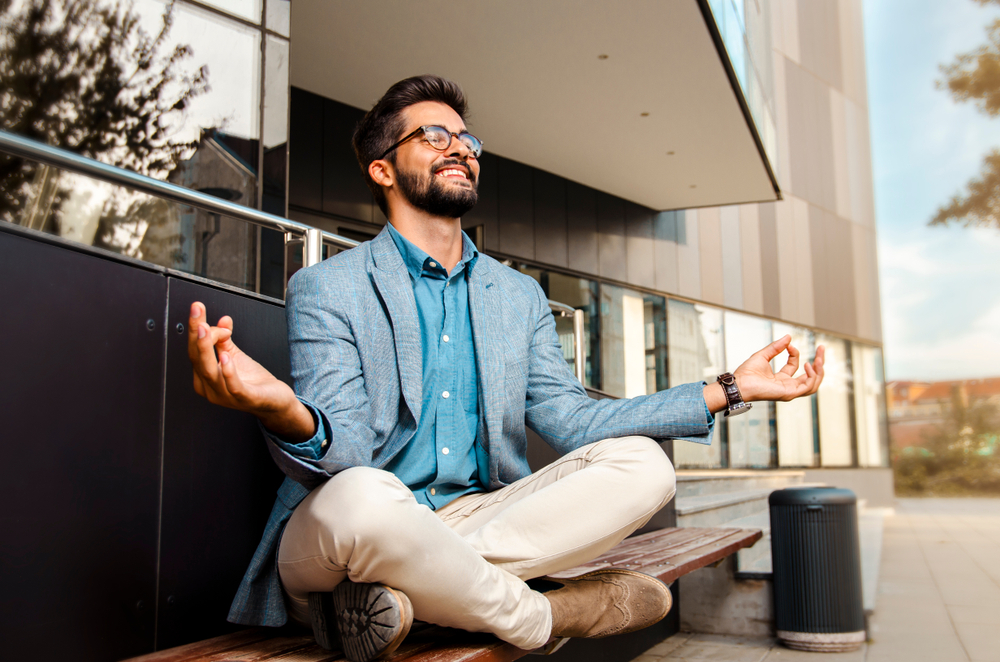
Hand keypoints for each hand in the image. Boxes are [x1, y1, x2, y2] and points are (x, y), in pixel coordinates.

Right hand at [187, 302, 314, 440]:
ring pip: (210, 372)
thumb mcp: (235, 357)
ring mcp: (226, 396)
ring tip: (207, 329)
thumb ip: (225, 340)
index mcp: (205, 378)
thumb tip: (222, 320)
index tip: (198, 308)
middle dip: (196, 334)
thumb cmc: (253, 382)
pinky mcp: (245, 399)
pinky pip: (233, 386)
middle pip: (198, 359)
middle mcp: (210, 389)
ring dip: (206, 349)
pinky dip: (228, 371)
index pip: (194, 351)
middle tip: (197, 311)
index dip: (195, 329)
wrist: (275, 402)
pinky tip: (226, 356)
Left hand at [733, 335, 824, 402]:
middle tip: (822, 349)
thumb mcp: (763, 355)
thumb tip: (788, 337)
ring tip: (818, 358)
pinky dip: (812, 376)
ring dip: (819, 370)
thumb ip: (776, 347)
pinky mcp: (789, 393)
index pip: (795, 366)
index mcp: (780, 378)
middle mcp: (787, 386)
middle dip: (819, 363)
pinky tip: (808, 365)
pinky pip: (808, 387)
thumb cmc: (747, 373)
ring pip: (813, 384)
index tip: (789, 345)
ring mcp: (789, 391)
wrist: (740, 383)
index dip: (795, 354)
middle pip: (810, 376)